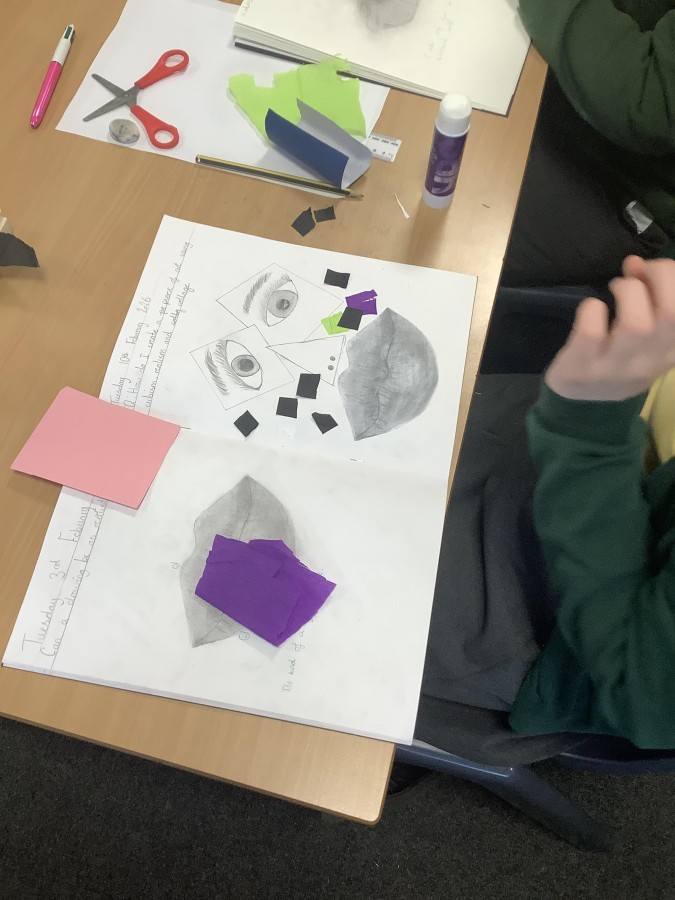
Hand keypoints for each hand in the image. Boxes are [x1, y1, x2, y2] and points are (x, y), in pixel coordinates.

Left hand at [545, 257, 674, 400]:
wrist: (583, 409)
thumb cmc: (619, 360)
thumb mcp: (646, 336)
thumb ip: (648, 298)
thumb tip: (634, 263)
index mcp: (671, 351)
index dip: (673, 277)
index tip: (652, 270)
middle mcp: (650, 363)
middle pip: (671, 313)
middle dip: (657, 276)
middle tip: (634, 274)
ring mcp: (615, 369)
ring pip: (635, 325)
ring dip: (625, 293)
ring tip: (613, 289)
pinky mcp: (582, 371)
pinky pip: (591, 333)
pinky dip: (591, 310)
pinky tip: (591, 309)